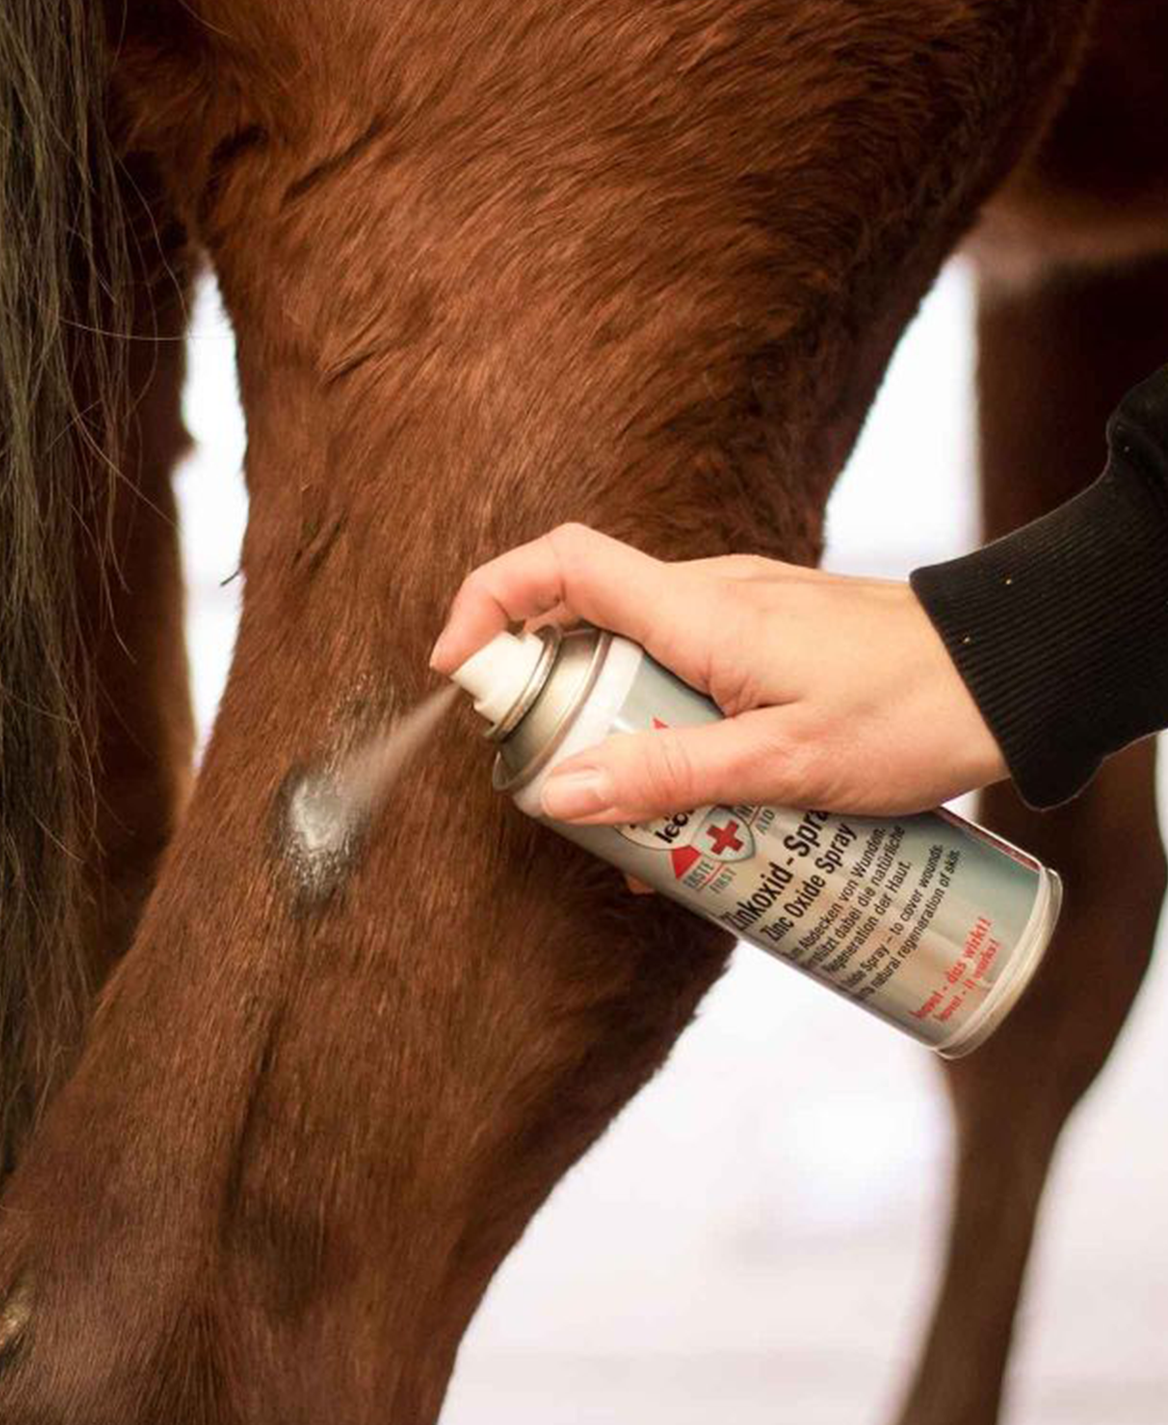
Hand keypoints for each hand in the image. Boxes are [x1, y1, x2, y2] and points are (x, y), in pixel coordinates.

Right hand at [430, 524, 1007, 821]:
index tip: (453, 668)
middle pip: (580, 620)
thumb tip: (555, 796)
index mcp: (696, 608)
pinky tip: (688, 808)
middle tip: (554, 784)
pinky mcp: (758, 643)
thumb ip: (668, 778)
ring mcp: (732, 616)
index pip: (559, 564)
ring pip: (629, 658)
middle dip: (546, 699)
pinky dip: (656, 729)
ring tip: (632, 820)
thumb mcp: (783, 764)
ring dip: (606, 727)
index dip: (487, 600)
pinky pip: (677, 675)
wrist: (1010, 677)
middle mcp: (704, 596)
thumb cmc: (911, 712)